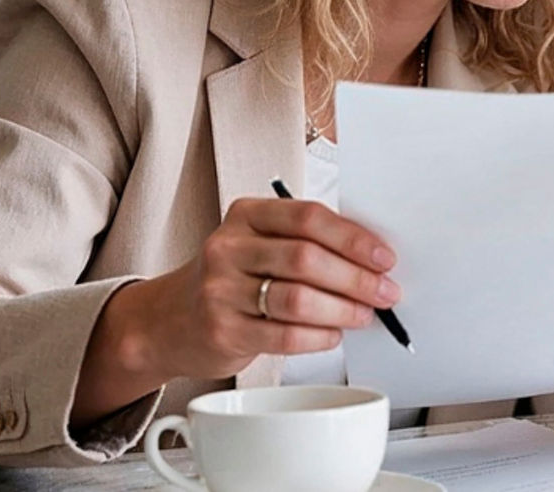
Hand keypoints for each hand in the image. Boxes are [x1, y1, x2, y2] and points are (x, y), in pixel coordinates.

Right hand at [122, 196, 399, 380]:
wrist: (168, 321)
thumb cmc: (231, 278)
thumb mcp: (259, 244)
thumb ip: (307, 243)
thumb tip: (373, 260)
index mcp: (247, 215)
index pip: (309, 217)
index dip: (354, 238)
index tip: (384, 257)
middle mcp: (229, 248)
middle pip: (307, 258)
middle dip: (357, 278)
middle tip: (385, 292)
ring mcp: (221, 290)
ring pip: (298, 299)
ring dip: (342, 309)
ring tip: (364, 315)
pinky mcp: (222, 331)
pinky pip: (284, 336)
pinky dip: (319, 337)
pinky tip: (333, 334)